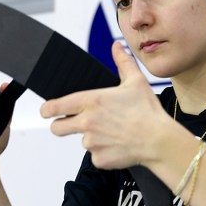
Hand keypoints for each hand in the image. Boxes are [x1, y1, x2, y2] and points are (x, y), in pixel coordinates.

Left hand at [40, 42, 169, 169]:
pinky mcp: (99, 159)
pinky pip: (95, 156)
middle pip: (56, 128)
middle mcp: (87, 122)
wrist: (159, 141)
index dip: (46, 109)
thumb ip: (122, 62)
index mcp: (91, 101)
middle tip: (71, 123)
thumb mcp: (136, 81)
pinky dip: (103, 152)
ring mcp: (91, 143)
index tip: (46, 110)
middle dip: (60, 125)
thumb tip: (116, 46)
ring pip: (82, 141)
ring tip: (112, 132)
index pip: (54, 107)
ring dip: (91, 137)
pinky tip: (118, 144)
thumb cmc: (148, 112)